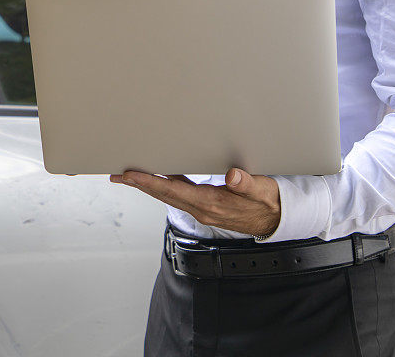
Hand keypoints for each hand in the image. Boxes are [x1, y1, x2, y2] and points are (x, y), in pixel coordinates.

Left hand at [109, 167, 280, 236]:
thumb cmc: (268, 201)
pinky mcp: (206, 206)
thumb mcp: (262, 190)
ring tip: (131, 176)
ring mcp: (203, 210)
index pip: (174, 191)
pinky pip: (179, 195)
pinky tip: (160, 177)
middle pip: (164, 195)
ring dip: (149, 186)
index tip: (131, 175)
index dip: (150, 182)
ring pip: (169, 196)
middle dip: (140, 184)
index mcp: (212, 203)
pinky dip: (165, 186)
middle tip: (118, 175)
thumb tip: (231, 176)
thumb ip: (246, 183)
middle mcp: (202, 209)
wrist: (275, 219)